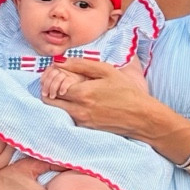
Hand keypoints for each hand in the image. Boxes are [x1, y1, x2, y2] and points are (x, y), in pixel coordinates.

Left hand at [38, 60, 165, 137]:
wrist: (141, 116)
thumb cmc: (126, 90)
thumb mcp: (106, 71)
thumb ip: (80, 65)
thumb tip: (59, 60)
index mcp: (82, 94)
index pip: (52, 86)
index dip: (51, 77)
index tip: (56, 72)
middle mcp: (78, 110)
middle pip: (48, 101)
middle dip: (49, 89)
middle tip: (57, 81)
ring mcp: (81, 121)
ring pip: (56, 110)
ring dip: (57, 100)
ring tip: (68, 90)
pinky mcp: (85, 128)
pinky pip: (67, 117)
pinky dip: (67, 108)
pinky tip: (78, 101)